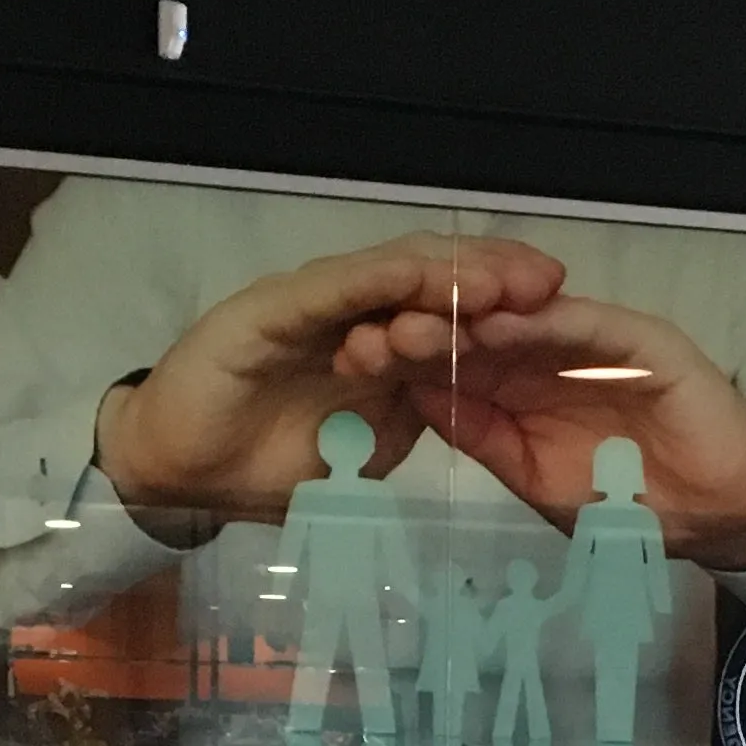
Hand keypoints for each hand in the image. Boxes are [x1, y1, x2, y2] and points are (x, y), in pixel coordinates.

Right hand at [92, 232, 567, 548]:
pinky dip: (379, 282)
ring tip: (503, 279)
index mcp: (378, 342)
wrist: (182, 473)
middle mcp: (352, 311)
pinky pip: (335, 289)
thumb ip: (415, 419)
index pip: (452, 307)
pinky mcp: (271, 310)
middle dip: (494, 274)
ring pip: (392, 274)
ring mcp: (313, 304)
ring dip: (449, 272)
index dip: (505, 305)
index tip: (562, 314)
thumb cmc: (267, 465)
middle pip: (433, 276)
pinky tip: (420, 276)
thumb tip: (476, 410)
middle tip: (549, 282)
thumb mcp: (366, 451)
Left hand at [399, 292, 745, 571]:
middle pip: (477, 330)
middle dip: (421, 330)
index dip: (403, 359)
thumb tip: (416, 399)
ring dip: (467, 319)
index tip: (351, 362)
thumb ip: (481, 436)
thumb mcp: (533, 476)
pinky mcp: (638, 340)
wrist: (716, 513)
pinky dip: (539, 323)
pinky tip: (495, 322)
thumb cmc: (629, 502)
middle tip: (366, 335)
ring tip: (415, 322)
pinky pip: (582, 326)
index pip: (454, 361)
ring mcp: (593, 341)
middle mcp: (550, 353)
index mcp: (522, 385)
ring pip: (520, 320)